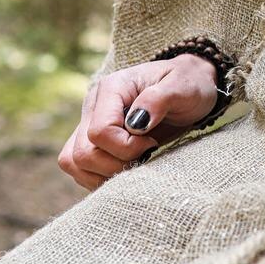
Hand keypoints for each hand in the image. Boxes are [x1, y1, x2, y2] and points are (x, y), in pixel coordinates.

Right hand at [58, 54, 219, 190]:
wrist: (190, 88)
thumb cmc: (188, 85)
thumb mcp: (183, 86)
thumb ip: (160, 99)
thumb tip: (136, 124)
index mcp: (111, 88)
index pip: (100, 132)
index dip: (127, 147)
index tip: (152, 143)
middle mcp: (93, 106)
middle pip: (82, 152)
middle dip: (116, 164)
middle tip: (145, 157)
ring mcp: (88, 124)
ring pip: (74, 163)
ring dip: (104, 174)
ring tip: (135, 165)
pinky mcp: (91, 142)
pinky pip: (80, 170)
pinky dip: (100, 178)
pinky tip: (127, 171)